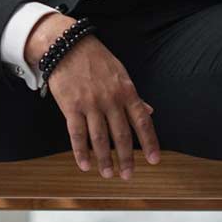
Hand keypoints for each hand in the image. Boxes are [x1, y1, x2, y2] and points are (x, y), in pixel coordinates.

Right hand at [29, 15, 159, 179]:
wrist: (67, 46)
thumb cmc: (96, 59)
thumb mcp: (121, 74)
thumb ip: (134, 96)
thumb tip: (149, 111)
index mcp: (126, 91)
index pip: (142, 121)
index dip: (150, 142)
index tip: (154, 160)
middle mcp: (110, 100)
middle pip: (121, 135)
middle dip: (126, 158)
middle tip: (128, 175)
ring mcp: (90, 105)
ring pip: (99, 139)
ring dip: (104, 160)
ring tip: (108, 174)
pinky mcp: (71, 107)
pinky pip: (77, 134)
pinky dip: (81, 152)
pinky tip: (85, 165)